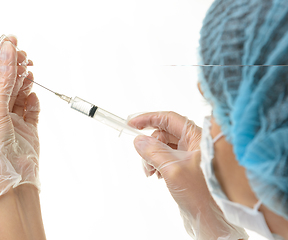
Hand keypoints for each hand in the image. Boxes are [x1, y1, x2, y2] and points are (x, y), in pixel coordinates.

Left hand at [0, 36, 39, 203]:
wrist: (11, 176)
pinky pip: (32, 109)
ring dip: (25, 81)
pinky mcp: (30, 128)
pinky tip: (33, 93)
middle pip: (9, 83)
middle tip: (25, 55)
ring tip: (30, 70)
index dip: (2, 58)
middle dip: (16, 67)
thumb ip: (4, 80)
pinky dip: (34, 99)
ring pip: (21, 94)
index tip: (11, 41)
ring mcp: (15, 120)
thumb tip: (7, 52)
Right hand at [128, 112, 247, 239]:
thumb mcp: (173, 169)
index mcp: (196, 137)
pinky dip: (158, 164)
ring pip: (164, 147)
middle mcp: (194, 143)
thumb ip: (154, 152)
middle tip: (144, 161)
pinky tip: (157, 176)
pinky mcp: (187, 167)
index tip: (131, 124)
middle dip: (149, 145)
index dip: (148, 118)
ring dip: (152, 157)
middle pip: (164, 134)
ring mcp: (191, 155)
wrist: (216, 218)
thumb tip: (139, 140)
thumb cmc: (203, 193)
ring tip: (151, 173)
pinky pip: (167, 159)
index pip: (168, 118)